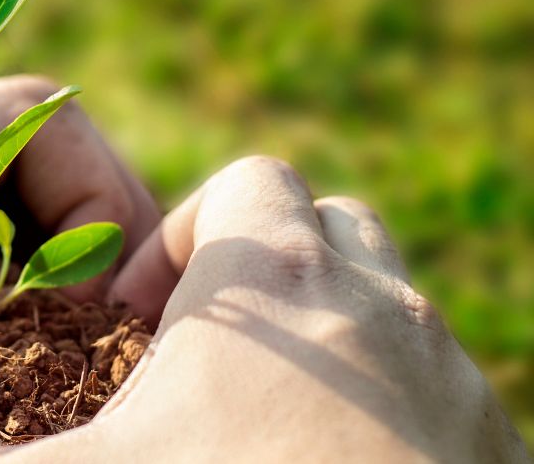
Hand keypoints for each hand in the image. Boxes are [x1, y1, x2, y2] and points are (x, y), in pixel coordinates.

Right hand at [0, 156, 527, 461]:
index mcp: (278, 288)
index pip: (247, 188)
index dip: (179, 245)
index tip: (135, 330)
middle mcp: (384, 314)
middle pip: (329, 231)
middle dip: (256, 276)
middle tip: (186, 374)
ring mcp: (454, 381)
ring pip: (388, 305)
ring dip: (320, 341)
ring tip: (244, 426)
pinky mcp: (493, 445)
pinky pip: (437, 384)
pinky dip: (379, 403)